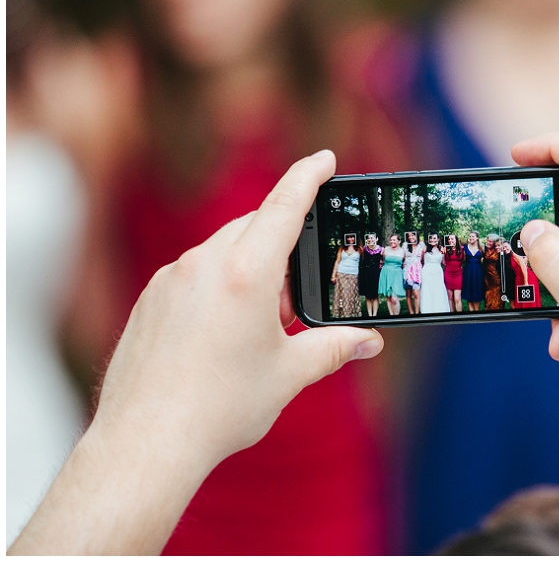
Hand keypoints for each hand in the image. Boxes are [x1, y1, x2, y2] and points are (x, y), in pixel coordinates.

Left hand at [92, 150, 382, 467]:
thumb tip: (370, 341)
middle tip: (296, 302)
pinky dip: (219, 285)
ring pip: (223, 250)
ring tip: (262, 325)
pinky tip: (224, 333)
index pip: (284, 205)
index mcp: (246, 273)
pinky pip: (194, 273)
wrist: (146, 442)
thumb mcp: (289, 374)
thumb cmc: (221, 408)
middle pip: (254, 228)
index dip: (308, 176)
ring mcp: (171, 279)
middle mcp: (204, 264)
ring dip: (251, 269)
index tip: (324, 158)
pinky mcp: (151, 299)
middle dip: (283, 247)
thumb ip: (335, 348)